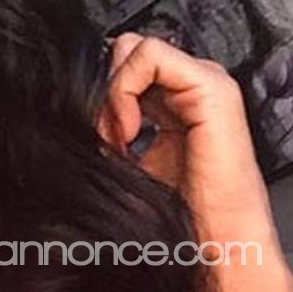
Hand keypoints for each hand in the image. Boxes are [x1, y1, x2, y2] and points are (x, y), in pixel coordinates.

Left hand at [95, 33, 285, 260]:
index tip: (99, 139)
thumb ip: (111, 129)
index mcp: (173, 102)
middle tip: (107, 138)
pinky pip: (151, 55)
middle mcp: (190, 88)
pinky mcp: (212, 86)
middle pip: (126, 51)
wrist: (215, 243)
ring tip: (118, 138)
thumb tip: (76, 113)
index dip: (101, 97)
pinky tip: (129, 129)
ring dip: (113, 93)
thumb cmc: (178, 215)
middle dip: (105, 92)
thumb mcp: (128, 163)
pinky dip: (125, 89)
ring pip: (134, 48)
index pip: (123, 67)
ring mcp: (205, 82)